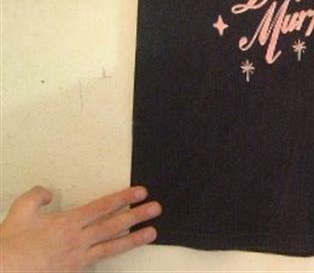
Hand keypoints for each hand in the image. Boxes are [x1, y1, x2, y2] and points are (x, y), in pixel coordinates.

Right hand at [0, 185, 161, 271]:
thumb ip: (38, 196)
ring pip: (112, 247)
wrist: (3, 271)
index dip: (124, 198)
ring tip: (153, 233)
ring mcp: (78, 258)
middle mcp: (78, 240)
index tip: (140, 192)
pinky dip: (112, 255)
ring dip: (134, 239)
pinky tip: (123, 251)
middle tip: (156, 208)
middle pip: (114, 224)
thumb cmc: (11, 242)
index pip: (103, 207)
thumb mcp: (21, 210)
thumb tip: (50, 193)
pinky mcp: (74, 271)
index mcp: (69, 222)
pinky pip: (98, 262)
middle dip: (137, 215)